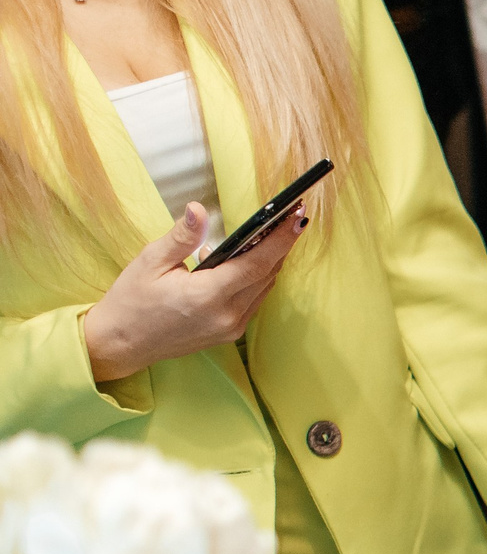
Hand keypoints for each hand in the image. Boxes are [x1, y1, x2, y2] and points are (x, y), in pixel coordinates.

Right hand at [82, 203, 303, 382]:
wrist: (120, 344)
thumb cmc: (131, 302)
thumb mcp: (149, 262)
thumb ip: (181, 237)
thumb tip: (198, 209)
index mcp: (207, 296)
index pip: (257, 264)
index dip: (281, 239)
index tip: (298, 216)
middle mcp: (227, 315)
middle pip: (266, 274)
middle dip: (281, 244)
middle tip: (290, 216)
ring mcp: (231, 327)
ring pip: (263, 287)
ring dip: (270, 261)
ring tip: (272, 232)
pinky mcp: (230, 333)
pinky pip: (253, 300)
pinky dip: (255, 277)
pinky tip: (243, 259)